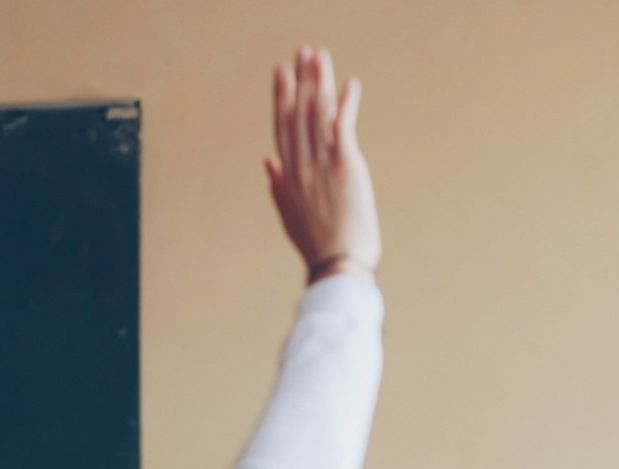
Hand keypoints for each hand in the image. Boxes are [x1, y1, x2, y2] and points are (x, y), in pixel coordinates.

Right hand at [265, 47, 381, 281]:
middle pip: (298, 114)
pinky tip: (351, 85)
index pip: (283, 127)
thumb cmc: (319, 246)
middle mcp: (301, 165)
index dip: (282, 98)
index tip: (282, 73)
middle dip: (301, 80)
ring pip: (317, 114)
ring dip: (320, 82)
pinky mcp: (345, 167)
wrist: (338, 265)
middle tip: (303, 52)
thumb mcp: (290, 215)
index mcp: (288, 175)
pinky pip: (343, 126)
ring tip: (321, 57)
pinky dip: (347, 104)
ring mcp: (321, 164)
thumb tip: (268, 161)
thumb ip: (277, 186)